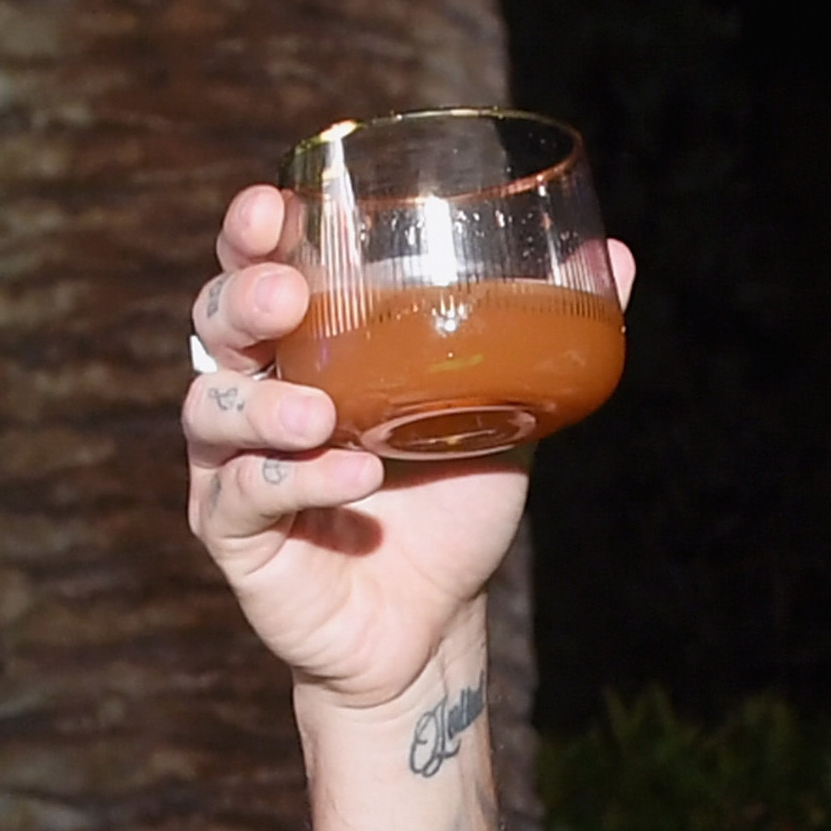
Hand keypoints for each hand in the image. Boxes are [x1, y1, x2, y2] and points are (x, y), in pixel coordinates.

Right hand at [181, 187, 630, 717]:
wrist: (434, 624)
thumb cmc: (451, 510)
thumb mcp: (504, 412)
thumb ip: (537, 337)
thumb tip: (621, 256)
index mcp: (307, 346)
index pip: (255, 268)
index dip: (249, 232)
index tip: (271, 207)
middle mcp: (258, 395)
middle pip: (213, 323)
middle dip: (241, 296)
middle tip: (287, 296)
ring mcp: (236, 467)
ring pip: (209, 409)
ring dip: (260, 402)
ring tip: (319, 413)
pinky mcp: (235, 538)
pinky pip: (246, 496)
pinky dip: (300, 482)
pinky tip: (355, 479)